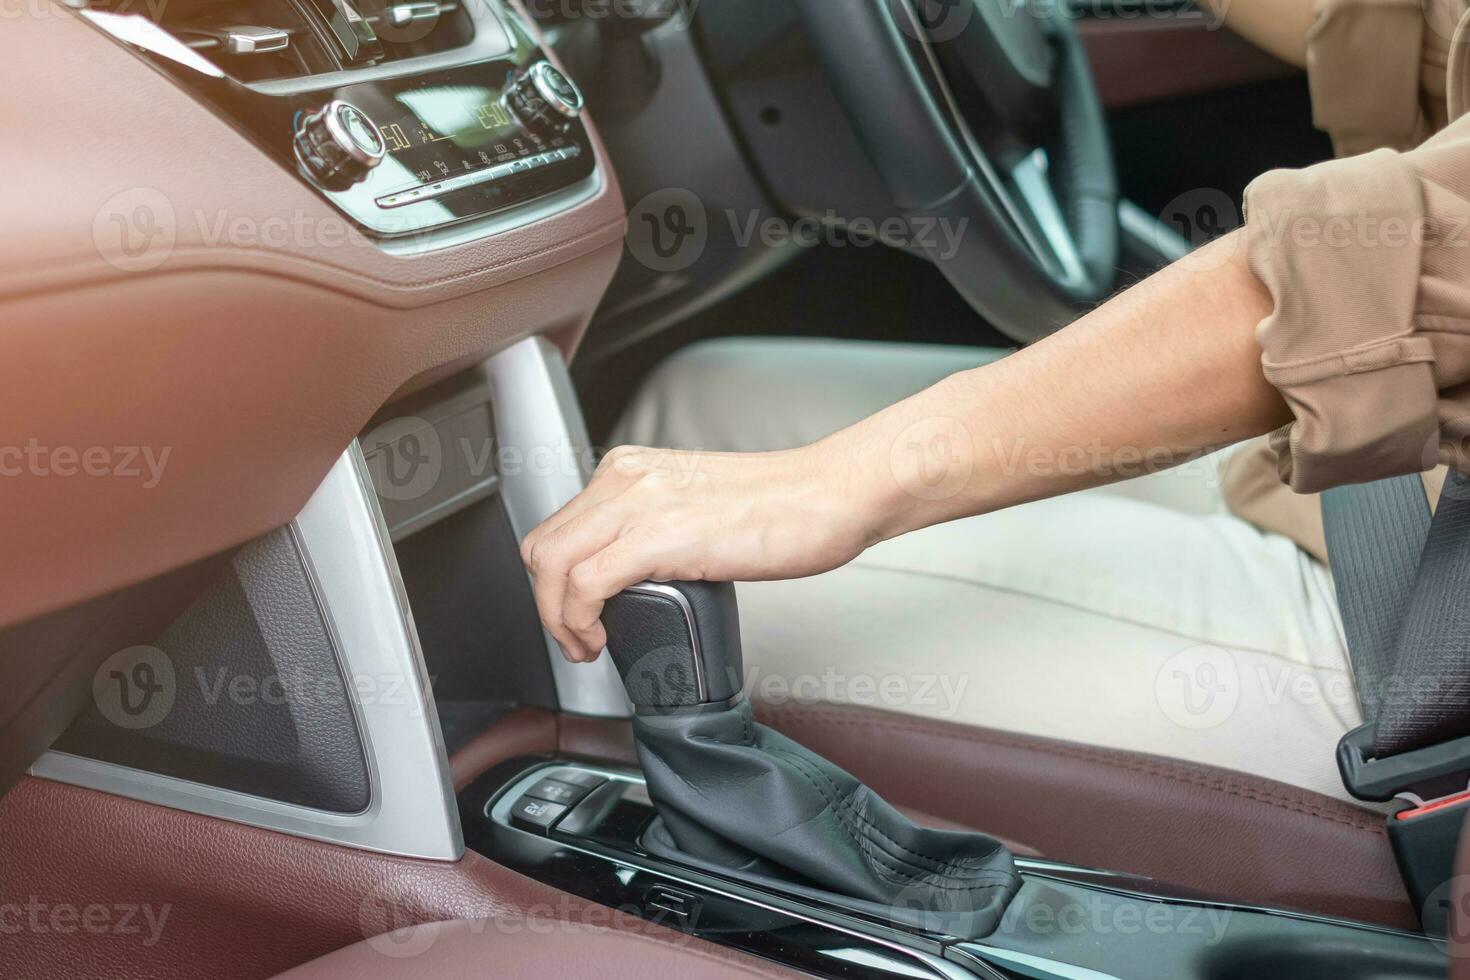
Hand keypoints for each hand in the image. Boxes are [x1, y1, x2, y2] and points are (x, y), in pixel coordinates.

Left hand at [520, 442, 877, 661]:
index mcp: (631, 470)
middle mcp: (625, 479)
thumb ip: (658, 529)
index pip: (559, 527)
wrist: (831, 495)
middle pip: (542, 546)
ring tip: (585, 646)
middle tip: (576, 637)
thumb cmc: (786, 508)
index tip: (576, 615)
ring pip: (551, 566)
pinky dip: (578, 622)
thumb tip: (638, 574)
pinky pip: (584, 585)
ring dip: (556, 619)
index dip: (555, 582)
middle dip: (547, 603)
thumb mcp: (698, 509)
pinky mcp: (657, 536)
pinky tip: (600, 640)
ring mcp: (638, 504)